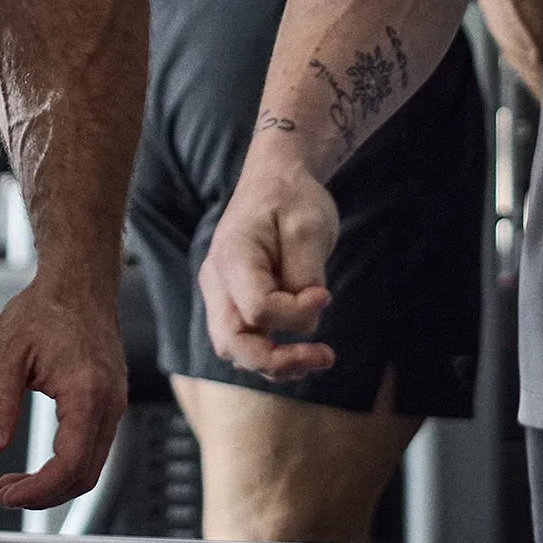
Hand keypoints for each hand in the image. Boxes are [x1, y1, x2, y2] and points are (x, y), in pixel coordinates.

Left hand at [0, 273, 127, 510]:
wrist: (78, 281)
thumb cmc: (47, 308)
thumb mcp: (9, 354)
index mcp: (86, 396)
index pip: (69, 466)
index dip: (38, 491)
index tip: (7, 494)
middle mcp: (109, 404)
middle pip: (86, 475)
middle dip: (45, 494)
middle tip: (7, 493)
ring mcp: (114, 403)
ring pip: (93, 464)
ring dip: (57, 481)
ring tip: (18, 481)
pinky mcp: (111, 399)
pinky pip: (96, 445)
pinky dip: (70, 462)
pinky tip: (44, 460)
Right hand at [198, 132, 337, 379]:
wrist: (274, 179)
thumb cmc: (292, 199)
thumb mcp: (309, 228)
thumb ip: (306, 276)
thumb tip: (308, 317)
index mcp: (232, 255)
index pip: (258, 309)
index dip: (297, 313)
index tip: (325, 295)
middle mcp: (217, 278)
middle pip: (233, 342)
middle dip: (278, 361)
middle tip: (324, 355)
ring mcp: (220, 291)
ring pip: (234, 348)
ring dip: (275, 363)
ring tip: (318, 357)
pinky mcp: (232, 299)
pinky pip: (243, 339)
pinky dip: (271, 352)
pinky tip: (302, 349)